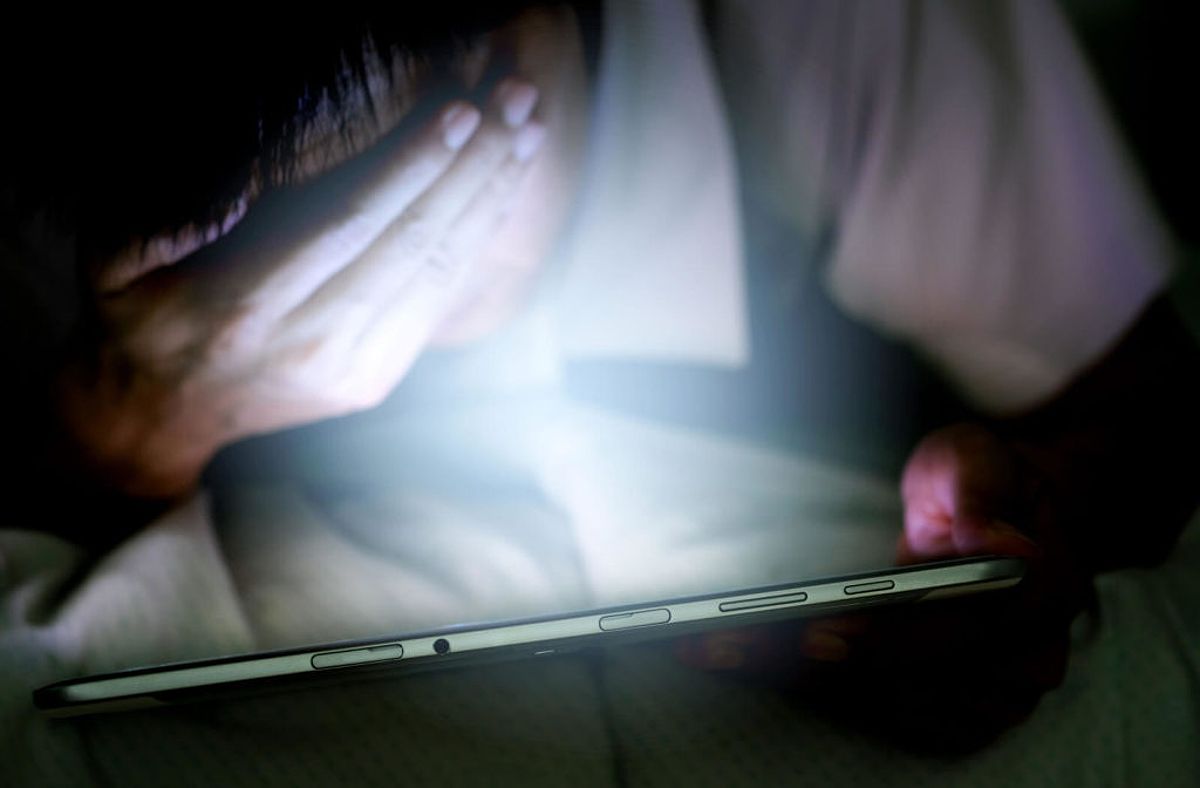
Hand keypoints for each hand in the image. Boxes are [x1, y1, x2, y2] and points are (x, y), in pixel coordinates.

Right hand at [55, 78, 546, 498]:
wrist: (163, 415)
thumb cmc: (139, 316)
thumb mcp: (113, 261)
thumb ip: (160, 221)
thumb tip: (239, 191)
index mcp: (245, 305)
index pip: (348, 223)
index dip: (410, 166)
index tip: (460, 111)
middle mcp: (309, 342)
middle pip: (412, 244)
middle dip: (474, 168)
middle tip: (519, 103)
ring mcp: (351, 368)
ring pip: (438, 272)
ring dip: (490, 198)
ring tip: (528, 134)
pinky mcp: (375, 379)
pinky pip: (438, 301)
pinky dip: (476, 241)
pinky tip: (500, 191)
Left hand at [678, 424, 1092, 752]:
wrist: (1000, 517)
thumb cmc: (979, 482)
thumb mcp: (975, 456)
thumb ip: (980, 486)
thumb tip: (992, 538)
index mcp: (1038, 594)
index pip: (954, 631)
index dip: (885, 639)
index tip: (819, 634)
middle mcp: (1024, 659)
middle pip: (903, 678)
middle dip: (805, 662)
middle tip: (722, 642)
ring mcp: (990, 695)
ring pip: (879, 702)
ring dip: (793, 680)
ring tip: (714, 647)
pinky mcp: (952, 710)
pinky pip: (875, 714)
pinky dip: (810, 691)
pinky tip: (750, 664)